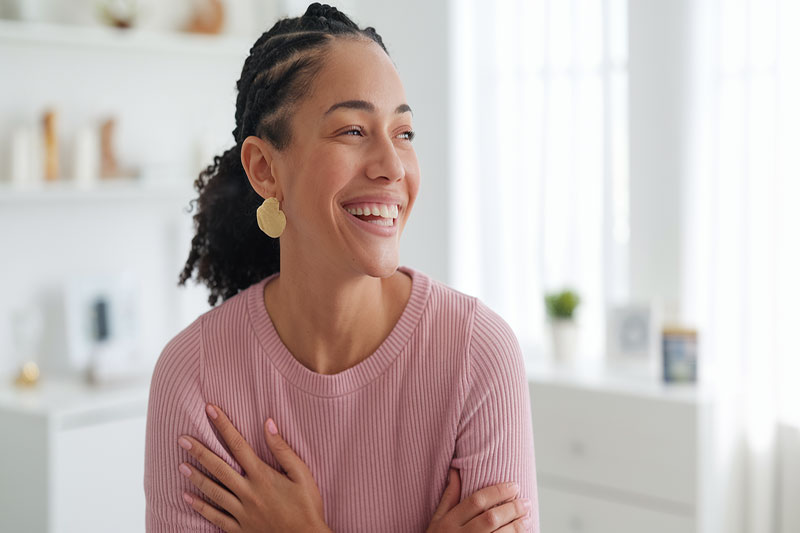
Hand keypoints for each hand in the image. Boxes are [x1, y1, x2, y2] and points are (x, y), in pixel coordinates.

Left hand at [176, 403, 330, 532]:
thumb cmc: (307, 507)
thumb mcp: (302, 475)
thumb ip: (283, 450)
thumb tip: (268, 423)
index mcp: (263, 476)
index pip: (238, 445)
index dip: (223, 426)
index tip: (210, 410)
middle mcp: (248, 492)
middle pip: (218, 467)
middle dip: (199, 451)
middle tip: (182, 439)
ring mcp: (241, 512)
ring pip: (213, 491)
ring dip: (195, 477)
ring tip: (181, 465)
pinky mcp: (239, 529)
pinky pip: (214, 517)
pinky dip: (200, 507)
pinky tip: (188, 497)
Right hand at [426, 469, 531, 531]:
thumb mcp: (437, 519)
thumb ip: (449, 497)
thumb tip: (455, 470)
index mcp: (448, 522)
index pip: (476, 501)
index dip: (497, 492)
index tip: (514, 486)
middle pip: (490, 518)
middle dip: (511, 509)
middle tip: (526, 502)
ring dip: (516, 527)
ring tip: (528, 518)